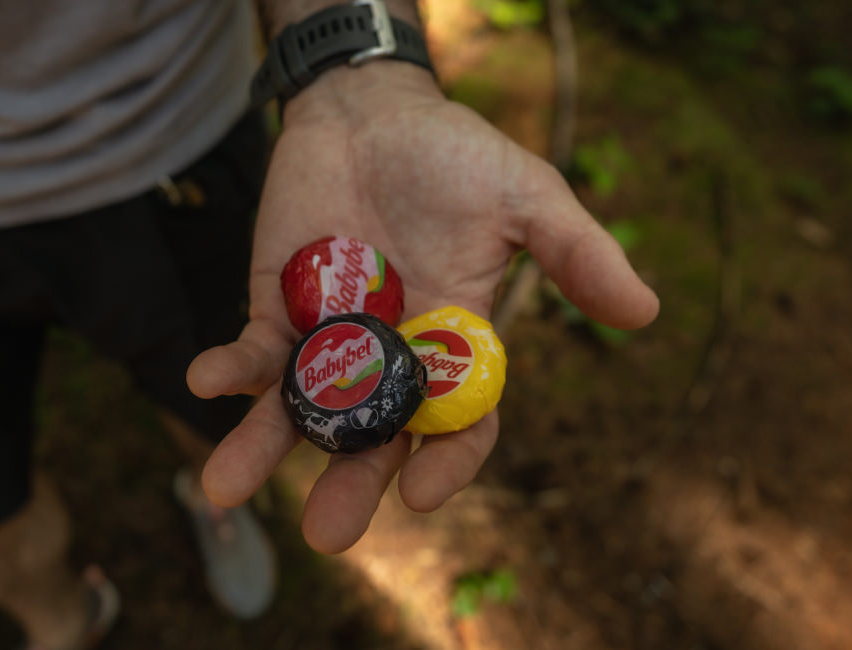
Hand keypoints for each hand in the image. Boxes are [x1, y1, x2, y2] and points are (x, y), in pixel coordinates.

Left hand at [188, 62, 657, 552]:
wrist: (371, 111)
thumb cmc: (455, 156)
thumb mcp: (527, 196)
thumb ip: (575, 252)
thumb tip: (646, 310)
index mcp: (454, 344)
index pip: (457, 422)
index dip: (447, 461)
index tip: (426, 492)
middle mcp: (390, 356)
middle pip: (372, 436)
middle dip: (350, 484)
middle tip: (331, 535)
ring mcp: (327, 339)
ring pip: (300, 410)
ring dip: (264, 449)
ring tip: (223, 490)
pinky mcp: (274, 308)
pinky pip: (251, 352)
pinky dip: (229, 369)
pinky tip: (205, 382)